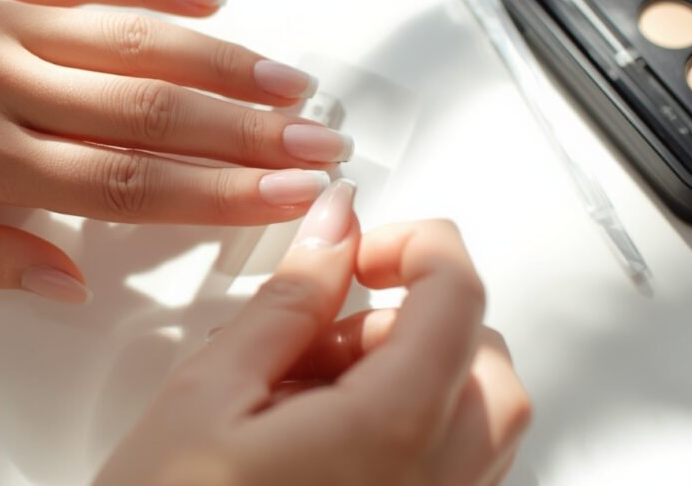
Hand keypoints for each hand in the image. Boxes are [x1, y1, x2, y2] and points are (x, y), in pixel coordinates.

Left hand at [0, 0, 350, 300]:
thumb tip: (65, 279)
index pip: (124, 177)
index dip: (215, 190)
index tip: (281, 195)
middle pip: (149, 107)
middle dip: (246, 130)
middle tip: (315, 142)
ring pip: (130, 40)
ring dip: (221, 61)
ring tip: (287, 83)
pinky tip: (204, 2)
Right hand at [96, 181, 530, 484]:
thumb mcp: (211, 393)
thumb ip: (289, 302)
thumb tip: (334, 230)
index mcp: (391, 430)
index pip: (458, 295)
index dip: (417, 246)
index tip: (363, 248)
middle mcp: (436, 482)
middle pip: (479, 357)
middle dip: (405, 323)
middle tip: (317, 336)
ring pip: (475, 415)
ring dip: (407, 376)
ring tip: (306, 395)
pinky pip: (454, 465)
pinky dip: (407, 427)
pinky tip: (322, 438)